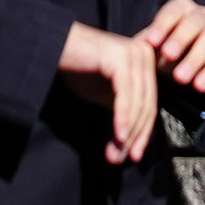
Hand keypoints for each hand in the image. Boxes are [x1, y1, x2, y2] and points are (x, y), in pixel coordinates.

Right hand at [57, 21, 157, 163]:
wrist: (54, 46)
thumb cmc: (77, 68)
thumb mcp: (105, 94)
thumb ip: (122, 113)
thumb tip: (128, 148)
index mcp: (145, 62)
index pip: (150, 105)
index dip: (143, 134)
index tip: (133, 157)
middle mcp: (145, 54)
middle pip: (146, 105)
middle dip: (134, 137)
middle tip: (119, 159)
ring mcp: (134, 54)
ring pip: (138, 102)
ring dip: (127, 133)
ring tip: (114, 154)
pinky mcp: (120, 57)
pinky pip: (125, 94)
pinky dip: (123, 117)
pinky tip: (118, 135)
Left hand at [140, 0, 204, 98]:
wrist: (183, 54)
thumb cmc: (163, 44)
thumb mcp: (153, 40)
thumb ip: (145, 43)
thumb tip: (133, 48)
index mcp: (181, 7)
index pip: (173, 11)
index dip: (162, 25)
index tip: (151, 41)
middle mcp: (201, 15)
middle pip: (194, 23)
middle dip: (181, 38)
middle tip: (168, 55)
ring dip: (195, 59)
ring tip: (180, 78)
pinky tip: (198, 86)